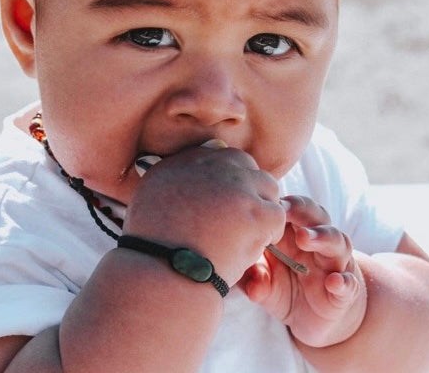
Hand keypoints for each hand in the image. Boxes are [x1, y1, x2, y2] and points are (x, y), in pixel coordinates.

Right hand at [123, 145, 285, 284]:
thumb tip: (207, 156)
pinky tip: (252, 246)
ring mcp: (238, 187)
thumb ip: (178, 172)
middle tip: (239, 219)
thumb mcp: (153, 192)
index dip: (228, 181)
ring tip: (245, 235)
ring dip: (260, 209)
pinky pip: (277, 215)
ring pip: (267, 188)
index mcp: (188, 159)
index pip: (223, 156)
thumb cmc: (151, 242)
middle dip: (248, 190)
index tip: (223, 203)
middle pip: (247, 168)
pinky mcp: (256, 213)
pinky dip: (270, 232)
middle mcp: (215, 165)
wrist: (160, 272)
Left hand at [239, 195, 366, 347]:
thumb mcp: (266, 286)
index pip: (293, 209)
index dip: (281, 203)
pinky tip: (334, 282)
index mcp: (295, 236)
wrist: (317, 319)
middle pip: (317, 216)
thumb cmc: (287, 290)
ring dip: (321, 237)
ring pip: (337, 242)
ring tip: (303, 238)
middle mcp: (318, 245)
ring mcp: (335, 266)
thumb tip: (252, 286)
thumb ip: (256, 282)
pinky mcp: (345, 293)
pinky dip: (344, 282)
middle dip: (301, 210)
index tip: (266, 200)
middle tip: (283, 209)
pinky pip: (350, 284)